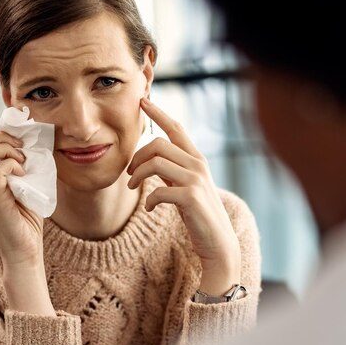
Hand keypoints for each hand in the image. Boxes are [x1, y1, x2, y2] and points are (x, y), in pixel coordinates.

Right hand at [0, 127, 43, 267]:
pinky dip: (12, 165)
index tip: (20, 142)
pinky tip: (24, 175)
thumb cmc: (27, 221)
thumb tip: (33, 144)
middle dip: (1, 138)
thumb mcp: (23, 188)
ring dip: (6, 150)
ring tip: (23, 161)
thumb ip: (20, 169)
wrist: (25, 252)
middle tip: (22, 148)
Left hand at [126, 97, 240, 272]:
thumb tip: (150, 157)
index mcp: (197, 159)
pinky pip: (158, 190)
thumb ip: (172, 170)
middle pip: (158, 144)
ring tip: (131, 187)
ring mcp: (196, 180)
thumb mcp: (185, 186)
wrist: (217, 243)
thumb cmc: (198, 215)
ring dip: (136, 175)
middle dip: (136, 156)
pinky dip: (149, 200)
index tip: (142, 100)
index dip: (159, 113)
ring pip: (155, 163)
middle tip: (128, 173)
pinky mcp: (191, 197)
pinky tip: (150, 209)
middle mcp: (198, 164)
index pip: (176, 128)